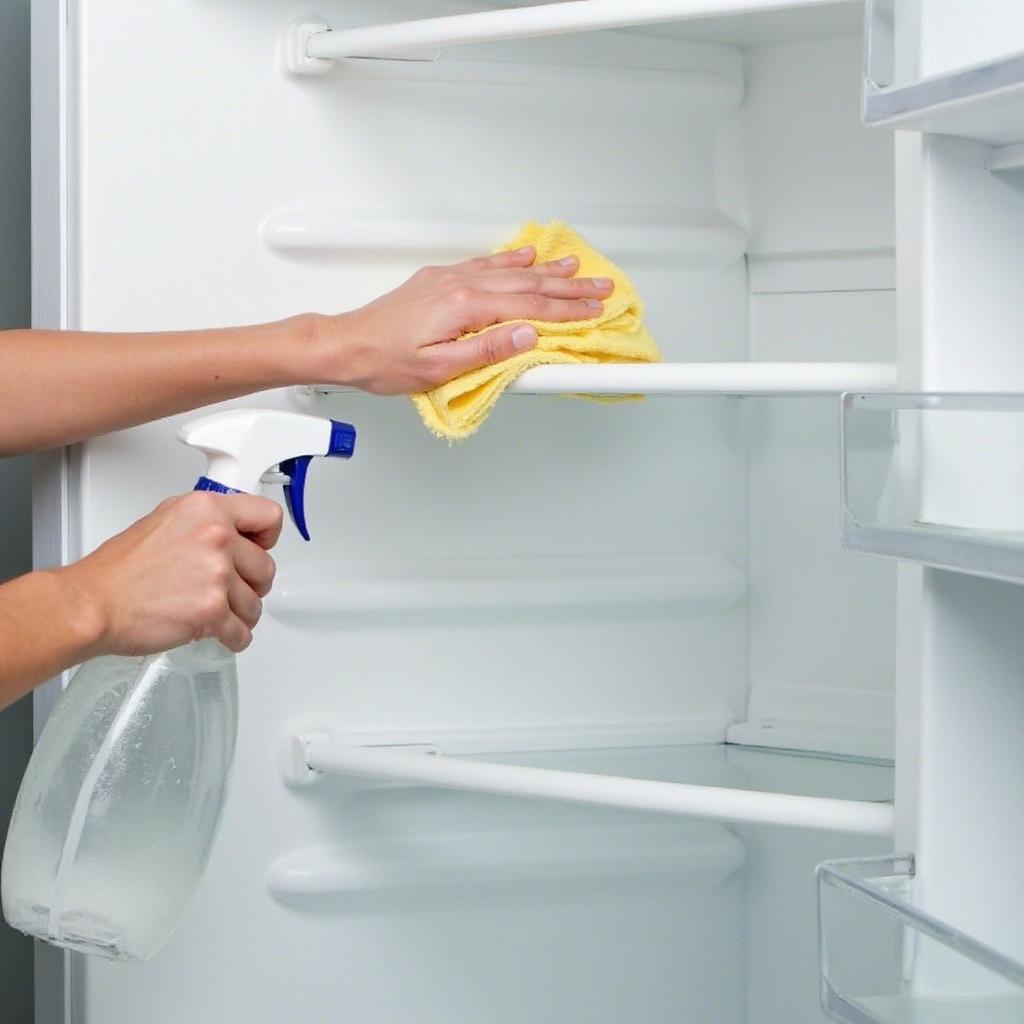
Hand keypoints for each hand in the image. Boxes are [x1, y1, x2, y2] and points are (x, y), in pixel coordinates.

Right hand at [58, 491, 282, 655]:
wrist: (94, 604)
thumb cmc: (120, 569)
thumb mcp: (165, 519)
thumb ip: (204, 521)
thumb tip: (230, 527)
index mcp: (207, 509)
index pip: (268, 517)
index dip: (267, 538)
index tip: (261, 547)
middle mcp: (216, 537)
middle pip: (266, 566)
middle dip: (252, 583)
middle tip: (233, 589)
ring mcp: (216, 574)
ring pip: (256, 602)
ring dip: (241, 613)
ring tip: (220, 612)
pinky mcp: (212, 610)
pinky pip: (243, 632)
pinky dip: (234, 638)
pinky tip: (222, 633)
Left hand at [311, 246, 614, 393]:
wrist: (346, 344)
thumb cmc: (385, 362)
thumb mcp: (439, 368)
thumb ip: (488, 351)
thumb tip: (528, 336)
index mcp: (464, 307)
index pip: (529, 307)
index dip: (568, 310)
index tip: (595, 310)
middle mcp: (459, 285)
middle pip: (527, 285)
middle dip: (569, 288)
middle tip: (601, 288)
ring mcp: (449, 279)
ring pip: (510, 271)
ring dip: (546, 271)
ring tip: (575, 269)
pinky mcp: (439, 280)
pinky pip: (485, 264)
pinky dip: (512, 260)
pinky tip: (526, 256)